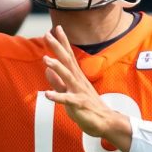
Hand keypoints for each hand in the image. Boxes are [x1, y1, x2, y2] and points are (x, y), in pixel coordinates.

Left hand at [42, 26, 130, 151]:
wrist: (105, 123)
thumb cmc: (87, 107)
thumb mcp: (69, 92)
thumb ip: (57, 81)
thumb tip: (47, 69)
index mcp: (76, 77)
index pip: (68, 56)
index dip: (62, 42)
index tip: (56, 28)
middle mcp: (78, 81)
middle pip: (67, 61)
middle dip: (58, 47)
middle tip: (48, 34)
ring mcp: (79, 92)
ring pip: (68, 77)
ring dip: (57, 67)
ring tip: (46, 59)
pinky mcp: (79, 105)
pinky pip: (68, 100)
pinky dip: (57, 97)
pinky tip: (47, 95)